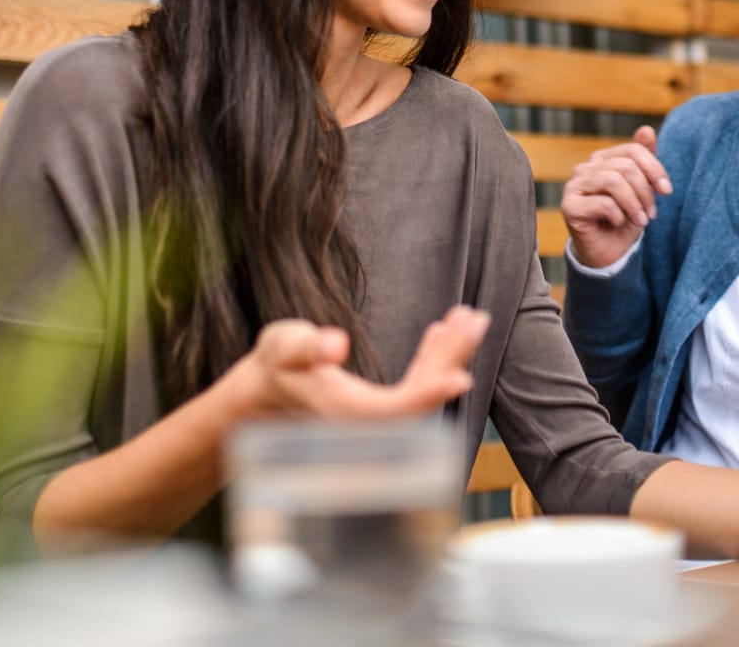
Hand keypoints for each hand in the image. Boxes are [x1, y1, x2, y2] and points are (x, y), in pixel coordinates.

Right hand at [239, 305, 488, 418]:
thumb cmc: (273, 369)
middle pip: (422, 394)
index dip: (429, 394)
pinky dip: (433, 358)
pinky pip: (415, 385)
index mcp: (348, 414)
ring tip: (468, 317)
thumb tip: (335, 344)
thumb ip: (305, 346)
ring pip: (424, 388)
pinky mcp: (382, 406)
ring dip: (448, 354)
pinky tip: (442, 331)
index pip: (397, 409)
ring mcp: (379, 416)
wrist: (263, 395)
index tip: (461, 376)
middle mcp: (370, 423)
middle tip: (475, 320)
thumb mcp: (282, 348)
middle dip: (452, 357)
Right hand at [562, 126, 672, 269]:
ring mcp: (574, 186)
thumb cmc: (625, 219)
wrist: (608, 253)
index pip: (632, 150)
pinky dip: (618, 215)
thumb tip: (646, 129)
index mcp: (602, 160)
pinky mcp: (569, 206)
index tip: (667, 191)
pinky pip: (603, 202)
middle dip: (645, 191)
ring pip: (613, 180)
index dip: (654, 168)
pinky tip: (617, 223)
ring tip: (641, 220)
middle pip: (625, 166)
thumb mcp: (642, 189)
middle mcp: (585, 168)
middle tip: (651, 214)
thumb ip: (644, 159)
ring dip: (634, 204)